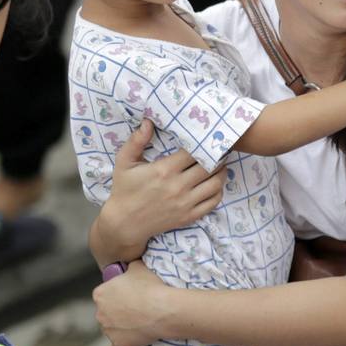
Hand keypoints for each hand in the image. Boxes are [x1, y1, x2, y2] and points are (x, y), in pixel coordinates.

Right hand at [92, 121, 224, 259]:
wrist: (124, 223)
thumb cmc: (124, 189)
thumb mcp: (124, 162)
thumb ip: (136, 140)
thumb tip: (148, 121)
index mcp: (165, 170)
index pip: (195, 152)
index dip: (204, 143)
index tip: (207, 137)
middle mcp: (178, 186)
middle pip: (210, 166)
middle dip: (217, 155)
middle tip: (219, 148)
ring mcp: (186, 203)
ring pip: (216, 183)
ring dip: (221, 172)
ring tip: (220, 164)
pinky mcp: (189, 216)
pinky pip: (213, 202)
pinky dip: (219, 190)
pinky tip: (215, 183)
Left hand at [93, 260, 168, 345]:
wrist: (163, 309)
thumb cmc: (150, 286)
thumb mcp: (138, 267)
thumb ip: (129, 267)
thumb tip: (130, 267)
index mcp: (100, 294)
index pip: (103, 295)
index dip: (116, 296)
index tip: (127, 297)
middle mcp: (99, 313)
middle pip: (105, 313)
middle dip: (116, 312)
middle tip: (134, 310)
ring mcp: (107, 331)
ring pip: (111, 330)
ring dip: (120, 328)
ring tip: (137, 324)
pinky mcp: (117, 345)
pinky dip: (123, 344)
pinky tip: (132, 340)